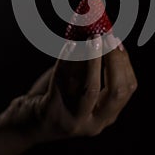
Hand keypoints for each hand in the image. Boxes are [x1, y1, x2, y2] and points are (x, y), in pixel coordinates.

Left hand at [5, 42, 136, 143]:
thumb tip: (101, 32)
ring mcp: (74, 121)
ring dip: (92, 58)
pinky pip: (63, 84)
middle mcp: (95, 122)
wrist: (27, 121)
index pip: (126, 87)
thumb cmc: (58, 96)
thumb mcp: (81, 87)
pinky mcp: (52, 113)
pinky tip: (69, 45)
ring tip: (90, 37)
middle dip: (113, 61)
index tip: (116, 40)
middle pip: (115, 91)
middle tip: (107, 37)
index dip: (123, 62)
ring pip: (89, 88)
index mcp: (107, 115)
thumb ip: (93, 66)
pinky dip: (68, 61)